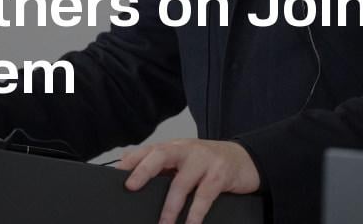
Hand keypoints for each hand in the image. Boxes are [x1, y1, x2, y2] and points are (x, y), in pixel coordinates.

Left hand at [115, 139, 259, 223]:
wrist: (246, 160)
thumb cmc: (210, 162)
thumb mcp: (185, 161)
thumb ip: (163, 167)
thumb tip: (131, 173)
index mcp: (174, 148)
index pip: (148, 150)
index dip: (131, 160)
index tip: (117, 174)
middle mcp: (187, 150)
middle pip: (161, 155)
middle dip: (144, 170)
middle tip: (131, 187)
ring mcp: (204, 161)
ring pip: (181, 182)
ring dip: (170, 207)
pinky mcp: (219, 175)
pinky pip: (204, 196)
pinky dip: (195, 214)